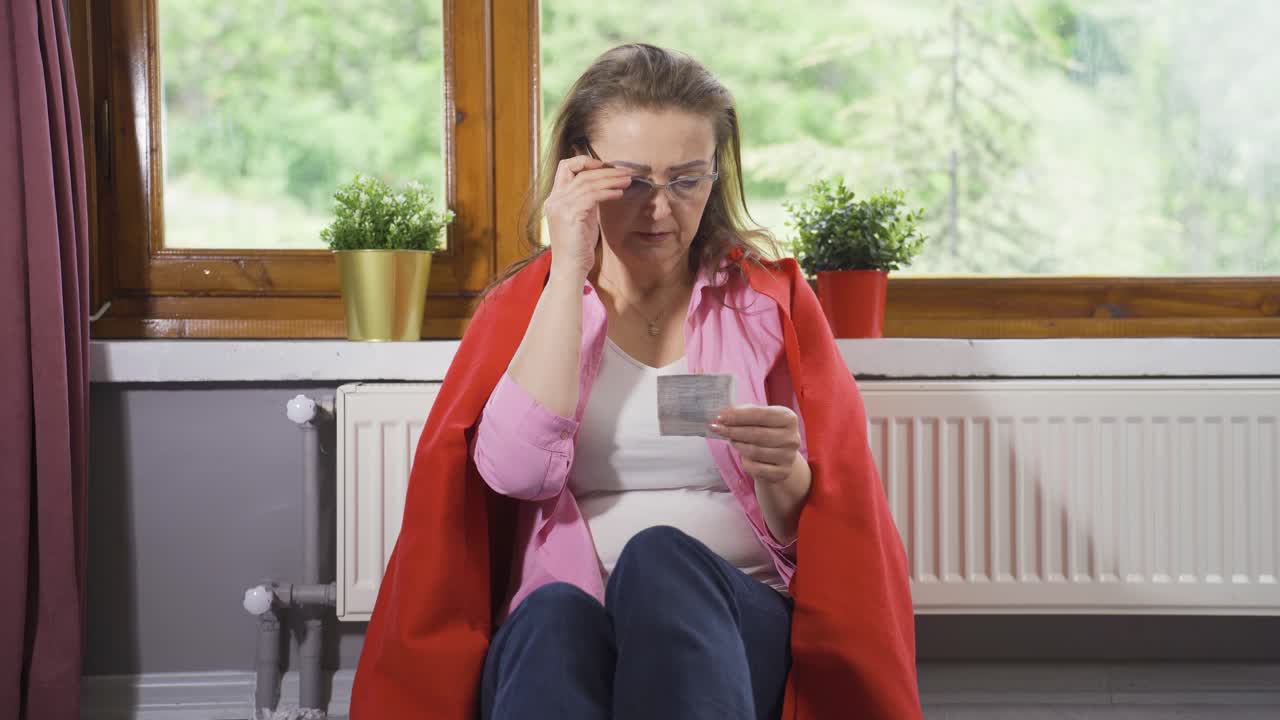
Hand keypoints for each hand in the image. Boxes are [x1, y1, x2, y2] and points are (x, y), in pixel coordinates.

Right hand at [543, 154, 632, 281]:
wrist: (570, 268)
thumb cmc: (577, 247)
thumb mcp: (582, 218)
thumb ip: (586, 201)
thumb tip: (603, 187)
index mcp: (555, 199)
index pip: (564, 168)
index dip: (584, 162)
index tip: (603, 165)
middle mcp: (554, 200)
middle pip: (580, 173)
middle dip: (605, 170)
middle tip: (625, 172)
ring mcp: (561, 207)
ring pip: (588, 182)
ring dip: (611, 179)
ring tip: (627, 180)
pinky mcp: (571, 215)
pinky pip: (592, 196)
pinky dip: (608, 192)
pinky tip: (619, 194)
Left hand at [709, 405, 802, 484]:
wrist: (780, 458)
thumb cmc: (767, 432)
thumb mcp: (760, 418)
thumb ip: (744, 413)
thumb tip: (725, 413)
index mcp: (789, 418)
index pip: (761, 414)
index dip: (739, 416)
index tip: (720, 417)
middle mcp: (792, 437)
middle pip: (757, 434)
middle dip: (733, 430)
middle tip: (717, 428)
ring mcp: (789, 456)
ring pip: (754, 451)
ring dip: (738, 445)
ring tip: (731, 440)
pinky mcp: (782, 473)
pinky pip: (755, 468)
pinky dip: (745, 462)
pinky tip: (743, 457)